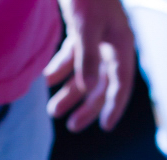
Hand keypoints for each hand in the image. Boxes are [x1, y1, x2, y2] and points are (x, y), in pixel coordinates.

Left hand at [45, 0, 135, 131]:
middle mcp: (111, 42)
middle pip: (102, 83)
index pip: (121, 83)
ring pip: (85, 71)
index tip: (105, 127)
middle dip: (86, 105)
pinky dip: (60, 69)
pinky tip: (45, 80)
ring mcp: (96, 35)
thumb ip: (87, 58)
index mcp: (120, 43)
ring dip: (69, 91)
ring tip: (52, 110)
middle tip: (71, 125)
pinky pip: (73, 55)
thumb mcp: (84, 25)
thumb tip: (89, 88)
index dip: (114, 106)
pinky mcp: (80, 26)